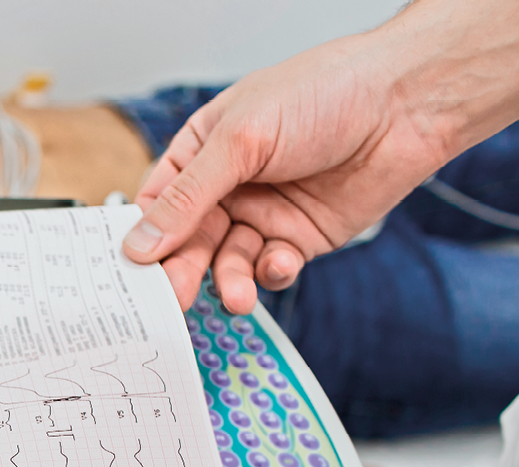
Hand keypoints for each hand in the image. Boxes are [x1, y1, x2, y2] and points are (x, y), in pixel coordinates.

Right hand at [121, 0, 518, 312]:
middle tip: (175, 299)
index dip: (144, 236)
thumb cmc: (320, 95)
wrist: (404, 104)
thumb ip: (188, 197)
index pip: (158, 203)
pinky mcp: (300, 238)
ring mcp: (264, 214)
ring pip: (229, 261)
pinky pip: (272, 267)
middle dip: (183, 270)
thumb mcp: (240, 140)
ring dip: (229, 280)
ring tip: (236, 297)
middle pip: (189, 241)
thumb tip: (140, 243)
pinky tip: (280, 261)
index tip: (133, 269)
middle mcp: (228, 187)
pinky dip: (272, 272)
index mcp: (202, 152)